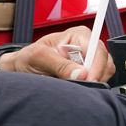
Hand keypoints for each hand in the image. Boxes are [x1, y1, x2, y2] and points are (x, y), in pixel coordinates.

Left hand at [0, 26, 115, 82]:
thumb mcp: (39, 57)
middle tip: (77, 87)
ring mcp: (89, 62)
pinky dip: (87, 90)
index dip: (96, 68)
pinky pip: (96, 85)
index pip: (99, 51)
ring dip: (89, 85)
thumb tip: (81, 74)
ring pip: (103, 76)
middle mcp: (88, 46)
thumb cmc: (28, 59)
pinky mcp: (88, 76)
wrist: (21, 70)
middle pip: (105, 64)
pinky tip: (73, 88)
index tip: (89, 82)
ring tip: (68, 85)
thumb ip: (59, 64)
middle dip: (93, 78)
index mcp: (79, 35)